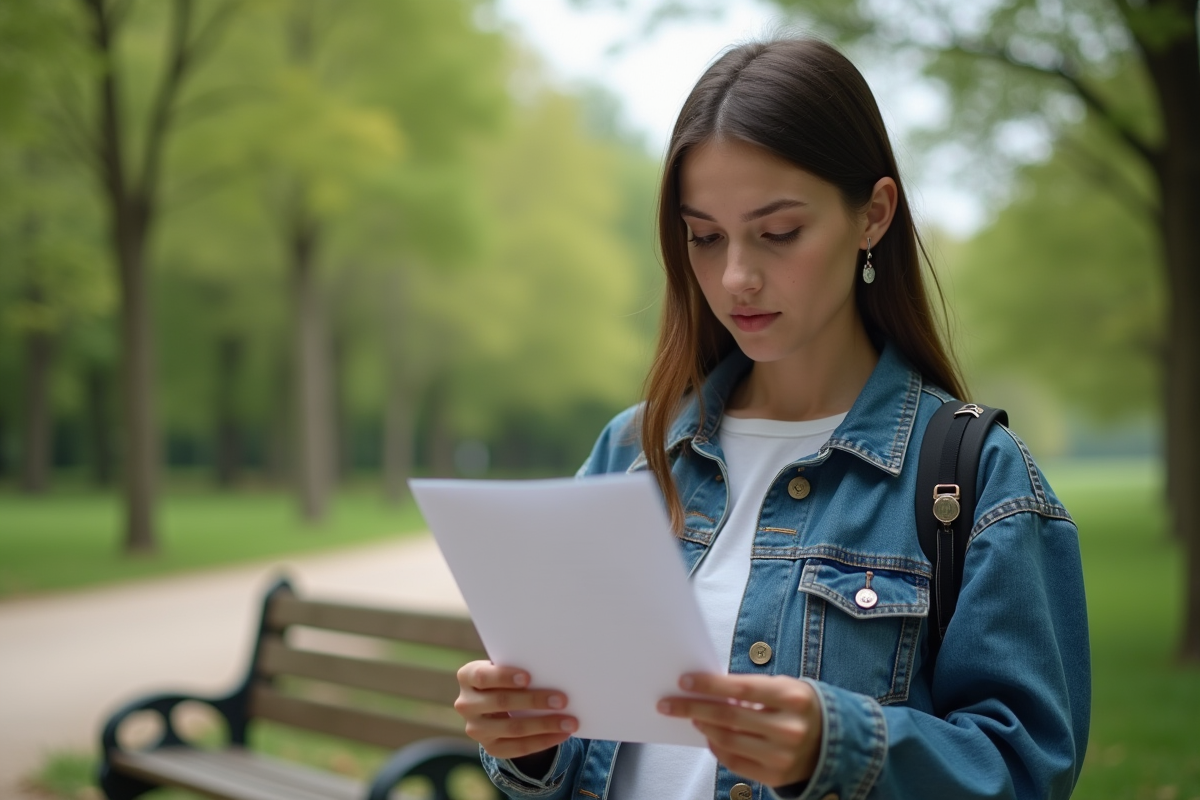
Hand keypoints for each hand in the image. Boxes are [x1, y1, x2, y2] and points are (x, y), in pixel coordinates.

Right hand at [454, 660, 577, 759]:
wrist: (496, 704)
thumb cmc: (507, 677)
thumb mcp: (506, 669)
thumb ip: (520, 669)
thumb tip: (554, 673)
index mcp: (467, 676)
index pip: (483, 677)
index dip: (504, 677)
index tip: (528, 677)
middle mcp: (466, 704)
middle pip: (501, 702)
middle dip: (534, 701)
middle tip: (562, 700)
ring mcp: (476, 729)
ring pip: (513, 728)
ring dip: (545, 725)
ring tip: (570, 721)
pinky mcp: (490, 747)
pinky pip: (519, 747)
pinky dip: (543, 741)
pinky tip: (561, 734)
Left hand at [658, 673, 822, 787]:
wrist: (833, 742)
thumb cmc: (799, 708)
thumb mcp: (784, 688)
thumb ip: (750, 689)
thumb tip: (708, 691)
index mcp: (792, 698)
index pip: (741, 689)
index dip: (709, 685)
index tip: (685, 681)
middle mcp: (789, 728)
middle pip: (728, 717)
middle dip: (693, 708)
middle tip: (669, 703)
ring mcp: (783, 756)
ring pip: (728, 741)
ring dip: (703, 727)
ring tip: (691, 717)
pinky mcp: (776, 776)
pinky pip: (735, 762)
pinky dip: (717, 748)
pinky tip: (709, 737)